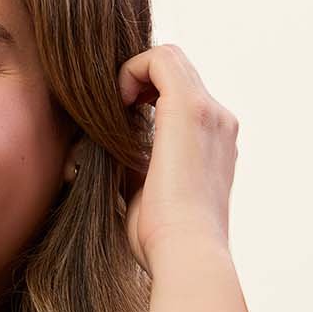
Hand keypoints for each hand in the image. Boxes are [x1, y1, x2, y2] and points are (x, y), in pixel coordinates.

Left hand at [117, 44, 238, 273]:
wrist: (186, 252)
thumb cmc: (161, 240)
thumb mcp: (144, 194)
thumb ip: (131, 166)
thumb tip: (93, 152)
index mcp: (213, 144)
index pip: (183, 96)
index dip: (147, 96)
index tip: (120, 121)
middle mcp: (219, 122)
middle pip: (178, 72)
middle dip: (139, 81)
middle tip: (114, 110)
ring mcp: (210, 113)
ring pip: (169, 59)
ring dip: (134, 74)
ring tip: (116, 106)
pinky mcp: (190, 108)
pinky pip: (159, 58)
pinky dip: (131, 69)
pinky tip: (118, 101)